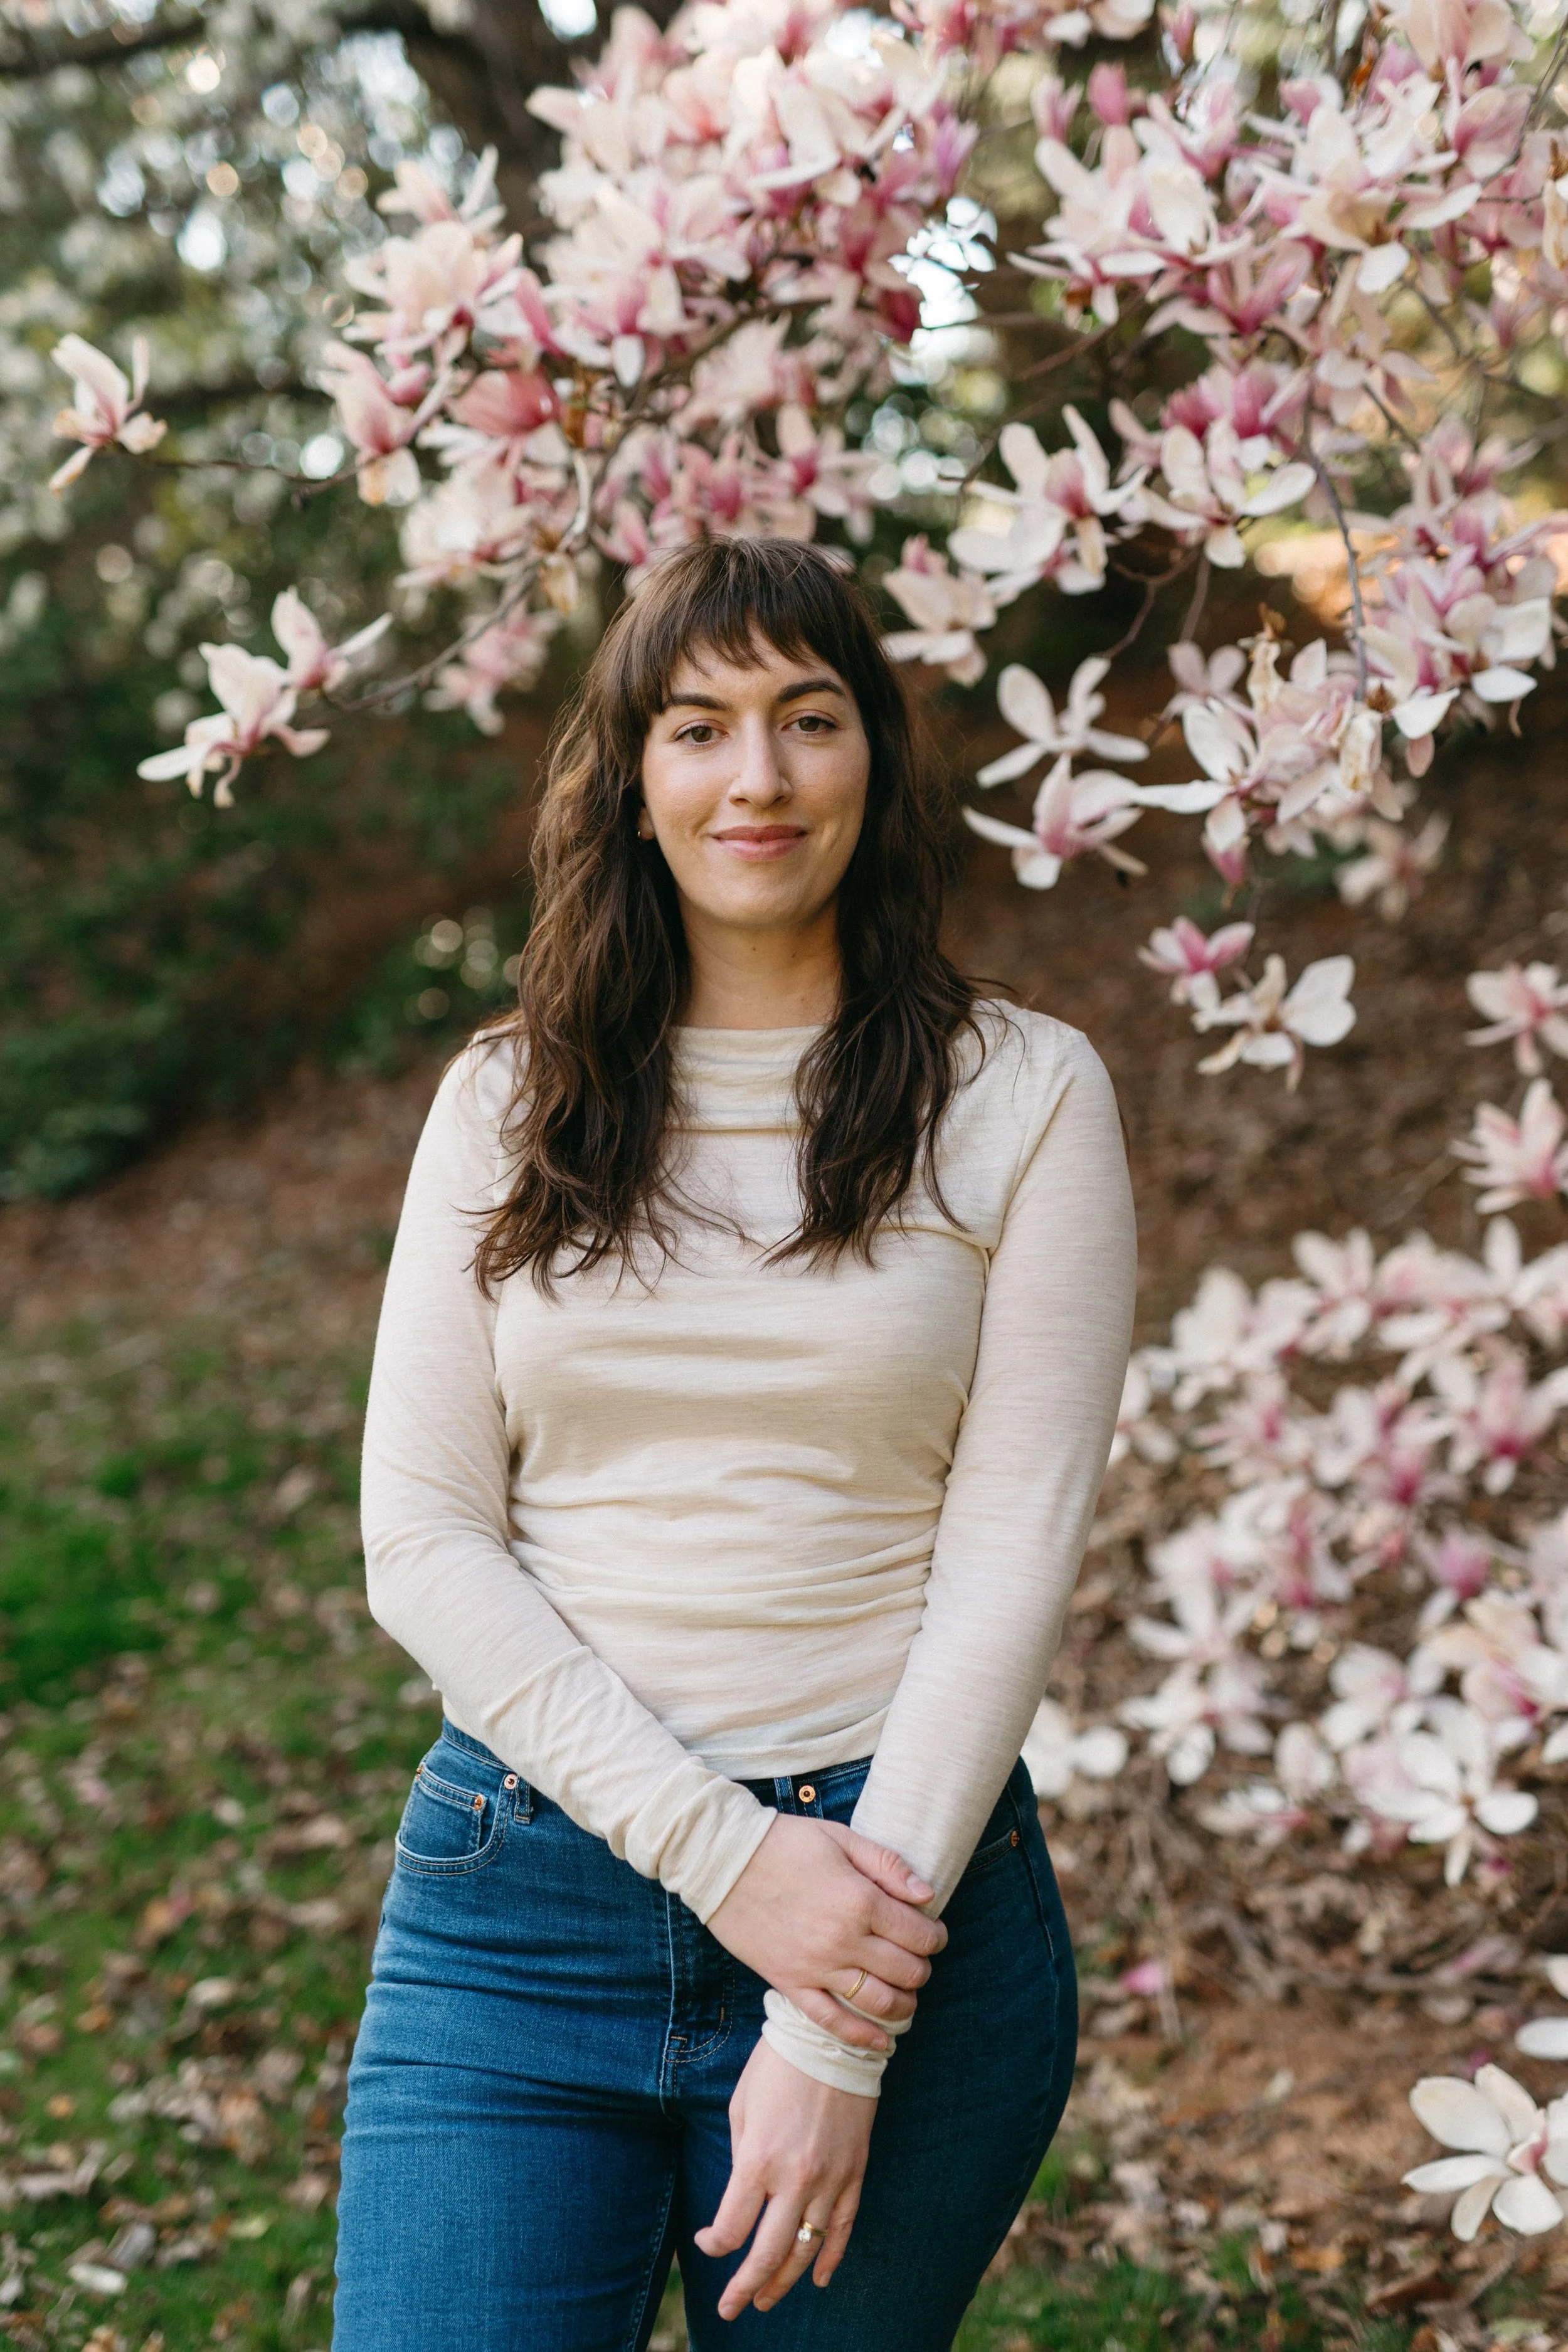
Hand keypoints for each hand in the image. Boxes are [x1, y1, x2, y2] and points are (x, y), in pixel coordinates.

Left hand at [694, 2037, 873, 2316]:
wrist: (832, 2037)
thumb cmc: (776, 2067)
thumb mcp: (742, 2107)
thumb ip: (741, 2158)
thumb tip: (740, 2200)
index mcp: (758, 2159)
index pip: (731, 2228)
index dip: (714, 2244)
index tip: (706, 2243)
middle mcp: (795, 2178)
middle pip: (767, 2253)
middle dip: (744, 2287)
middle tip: (730, 2308)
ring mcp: (829, 2179)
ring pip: (805, 2249)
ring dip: (783, 2281)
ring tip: (765, 2300)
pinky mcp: (854, 2173)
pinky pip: (843, 2228)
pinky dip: (831, 2258)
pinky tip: (817, 2279)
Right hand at [707, 1814, 945, 2051]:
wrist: (723, 1861)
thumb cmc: (785, 1842)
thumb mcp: (841, 1838)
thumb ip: (887, 1866)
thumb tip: (927, 1895)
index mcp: (860, 1901)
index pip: (919, 1934)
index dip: (935, 1936)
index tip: (934, 1933)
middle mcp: (843, 1940)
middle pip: (906, 1971)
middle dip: (922, 1968)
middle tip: (919, 1959)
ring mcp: (816, 1967)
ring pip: (877, 2002)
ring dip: (903, 2004)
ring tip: (907, 1995)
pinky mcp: (790, 1983)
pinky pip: (831, 2021)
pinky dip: (861, 2036)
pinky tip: (881, 2041)